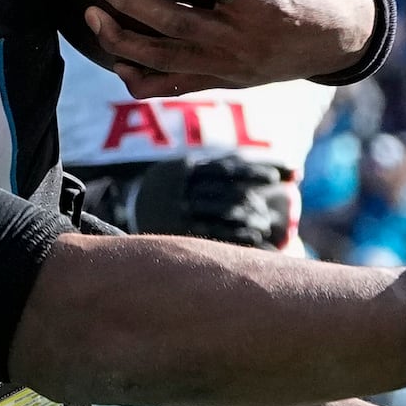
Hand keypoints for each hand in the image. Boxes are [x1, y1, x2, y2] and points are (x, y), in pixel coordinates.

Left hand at [86, 0, 379, 95]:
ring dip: (123, 42)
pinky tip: (111, 56)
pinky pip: (170, 87)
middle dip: (133, 5)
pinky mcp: (220, 82)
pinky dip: (138, 76)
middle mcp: (242, 41)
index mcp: (264, 3)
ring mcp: (228, 66)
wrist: (342, 38)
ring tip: (91, 14)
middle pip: (176, 26)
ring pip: (165, 62)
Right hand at [127, 154, 293, 249]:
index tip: (280, 176)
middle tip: (277, 204)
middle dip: (255, 197)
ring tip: (266, 223)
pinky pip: (214, 232)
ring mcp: (177, 210)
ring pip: (222, 211)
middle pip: (227, 190)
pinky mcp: (177, 230)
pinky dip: (238, 234)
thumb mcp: (181, 171)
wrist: (124, 210)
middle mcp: (180, 188)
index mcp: (184, 168)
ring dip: (248, 216)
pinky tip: (256, 237)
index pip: (227, 168)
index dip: (256, 171)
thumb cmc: (166, 190)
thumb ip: (211, 169)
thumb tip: (254, 170)